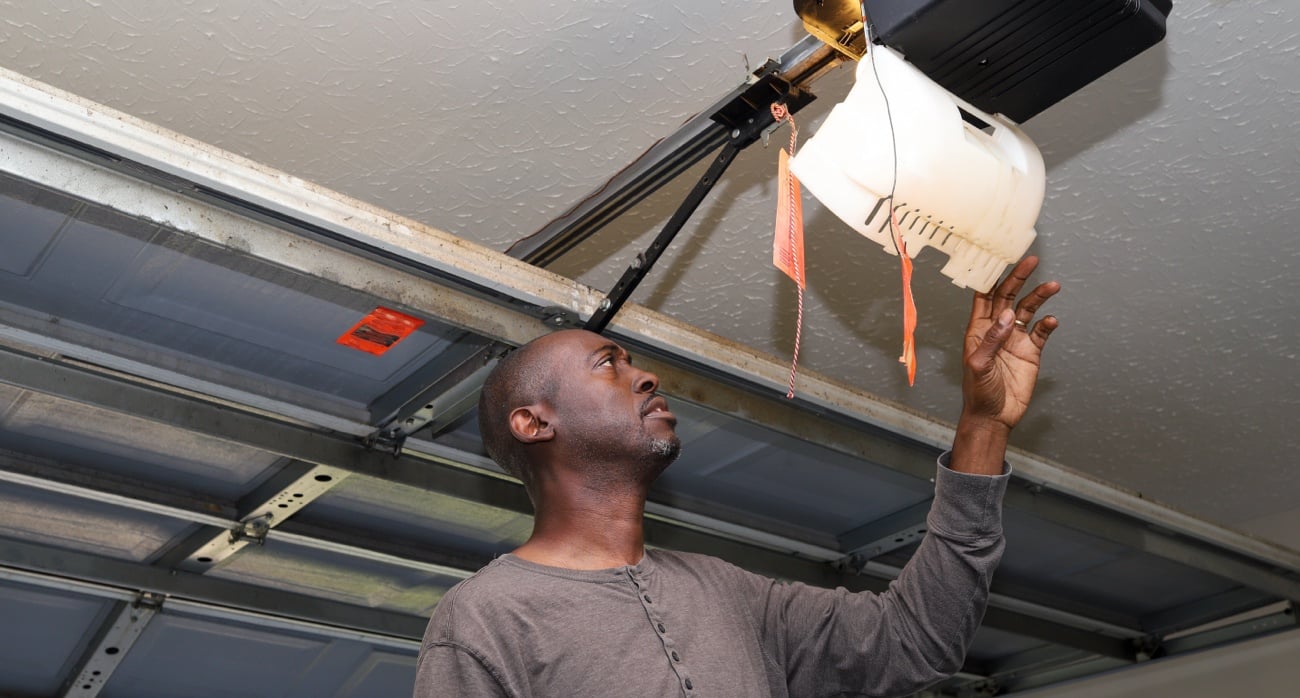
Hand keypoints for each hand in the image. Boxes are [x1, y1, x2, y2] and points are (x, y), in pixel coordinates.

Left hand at [962, 256, 1059, 432]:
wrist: (994, 417)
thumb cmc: (978, 392)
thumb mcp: (979, 365)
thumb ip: (992, 340)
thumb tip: (1006, 315)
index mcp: (979, 329)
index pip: (985, 297)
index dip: (992, 278)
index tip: (1000, 259)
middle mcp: (997, 329)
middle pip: (1008, 296)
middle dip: (1019, 278)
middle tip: (1031, 261)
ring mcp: (1015, 339)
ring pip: (1028, 310)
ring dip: (1039, 297)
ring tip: (1053, 285)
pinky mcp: (1031, 351)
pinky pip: (1041, 332)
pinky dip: (1047, 324)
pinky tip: (1051, 321)